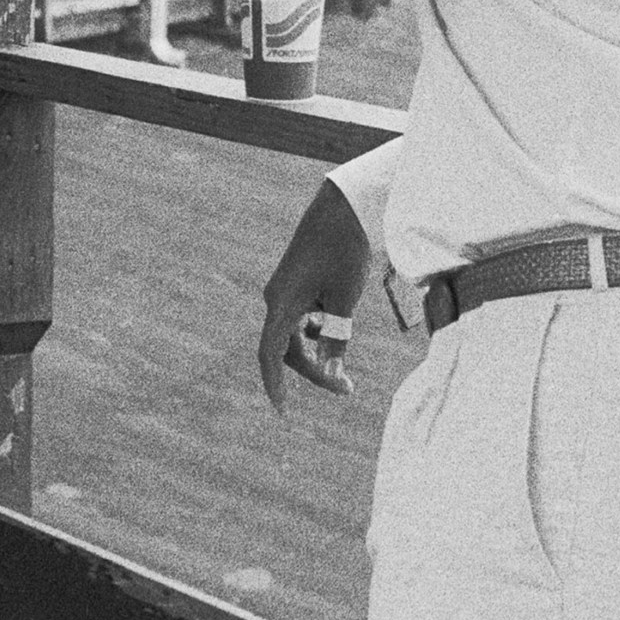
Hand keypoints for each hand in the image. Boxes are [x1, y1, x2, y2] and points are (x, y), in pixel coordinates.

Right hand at [256, 181, 373, 414]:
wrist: (343, 208)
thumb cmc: (345, 251)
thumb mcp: (346, 299)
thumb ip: (337, 336)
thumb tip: (331, 370)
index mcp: (283, 303)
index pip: (270, 353)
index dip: (274, 384)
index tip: (283, 410)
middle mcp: (277, 299)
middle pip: (286, 350)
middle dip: (314, 372)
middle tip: (348, 389)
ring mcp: (285, 292)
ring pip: (295, 337)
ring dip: (318, 355)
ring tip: (349, 370)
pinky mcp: (296, 286)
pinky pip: (301, 320)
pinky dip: (318, 333)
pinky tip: (339, 328)